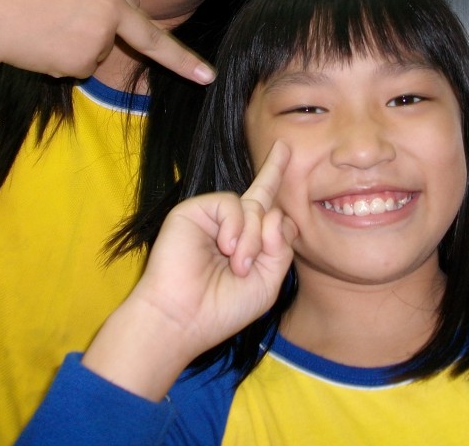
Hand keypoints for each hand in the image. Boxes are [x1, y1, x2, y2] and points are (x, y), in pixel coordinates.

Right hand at [0, 0, 213, 82]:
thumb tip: (105, 37)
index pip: (141, 12)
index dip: (174, 49)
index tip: (205, 74)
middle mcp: (114, 1)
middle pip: (131, 35)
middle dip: (170, 58)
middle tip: (192, 72)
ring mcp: (102, 30)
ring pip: (96, 54)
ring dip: (70, 48)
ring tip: (40, 27)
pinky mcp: (85, 56)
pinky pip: (79, 69)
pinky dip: (59, 63)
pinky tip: (38, 44)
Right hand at [81, 142, 295, 399]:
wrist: (184, 318)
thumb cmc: (223, 307)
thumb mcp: (267, 281)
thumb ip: (280, 248)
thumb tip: (274, 214)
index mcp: (248, 242)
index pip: (269, 208)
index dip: (277, 183)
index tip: (284, 150)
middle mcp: (231, 225)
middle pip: (262, 192)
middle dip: (272, 181)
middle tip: (278, 165)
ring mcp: (213, 217)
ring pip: (254, 206)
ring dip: (253, 239)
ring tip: (239, 265)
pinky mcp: (194, 210)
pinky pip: (231, 203)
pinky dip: (236, 227)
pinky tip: (226, 248)